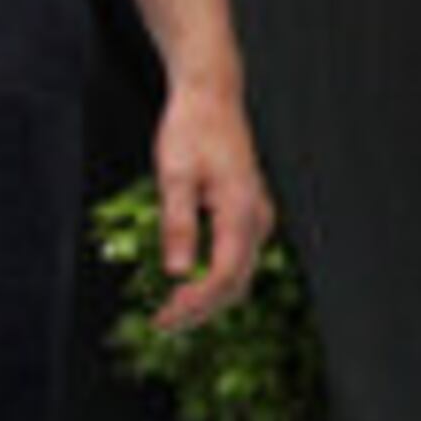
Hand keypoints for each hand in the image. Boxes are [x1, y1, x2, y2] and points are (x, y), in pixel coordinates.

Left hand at [145, 76, 279, 334]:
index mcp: (241, 212)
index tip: (164, 316)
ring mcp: (257, 219)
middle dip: (201, 310)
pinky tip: (189, 284)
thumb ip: (178, 223)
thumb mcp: (173, 174)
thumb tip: (176, 271)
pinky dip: (215, 280)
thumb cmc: (191, 129)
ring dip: (209, 298)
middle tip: (162, 324)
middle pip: (236, 283)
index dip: (196, 302)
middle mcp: (258, 220)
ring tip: (172, 312)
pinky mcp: (248, 215)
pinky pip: (237, 259)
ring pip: (239, 275)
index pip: (224, 274)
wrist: (212, 96)